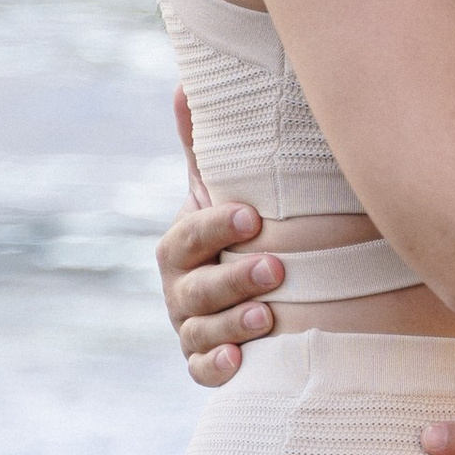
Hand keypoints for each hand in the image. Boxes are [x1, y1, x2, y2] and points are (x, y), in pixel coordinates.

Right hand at [159, 97, 282, 385]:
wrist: (252, 289)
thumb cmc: (239, 232)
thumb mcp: (222, 190)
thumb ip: (204, 146)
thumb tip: (185, 83)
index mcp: (180, 246)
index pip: (188, 236)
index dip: (215, 228)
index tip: (251, 217)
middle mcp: (179, 289)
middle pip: (194, 288)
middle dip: (232, 279)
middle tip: (275, 268)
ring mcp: (191, 328)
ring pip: (200, 331)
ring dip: (232, 323)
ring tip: (268, 318)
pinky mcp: (206, 362)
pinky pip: (202, 371)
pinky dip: (217, 368)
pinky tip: (241, 361)